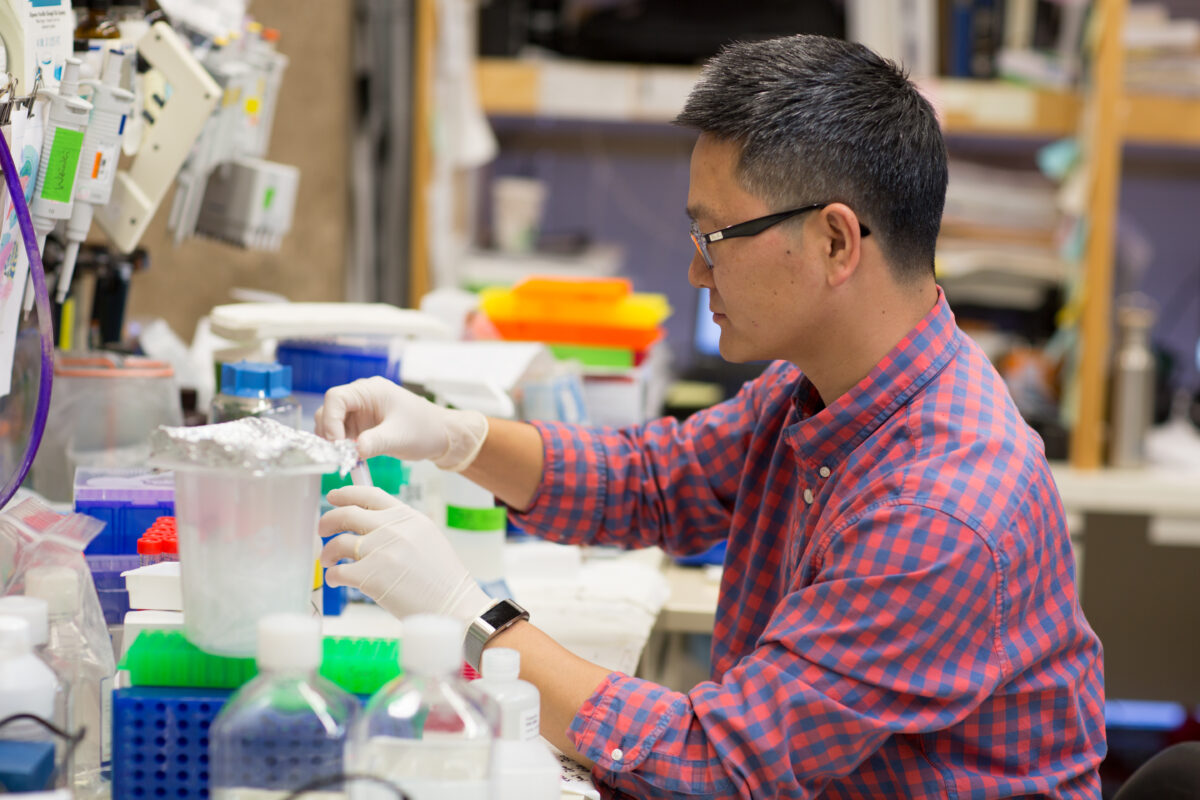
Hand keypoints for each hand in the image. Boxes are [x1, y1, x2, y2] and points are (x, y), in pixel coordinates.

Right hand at [314, 376, 488, 470]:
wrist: (440, 436)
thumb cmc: (424, 429)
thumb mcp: (399, 437)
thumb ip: (375, 442)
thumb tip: (354, 452)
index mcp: (371, 390)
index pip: (336, 397)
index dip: (330, 419)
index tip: (336, 443)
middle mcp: (361, 398)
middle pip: (329, 410)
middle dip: (329, 432)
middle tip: (337, 455)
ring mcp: (360, 412)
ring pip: (332, 424)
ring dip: (333, 441)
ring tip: (344, 459)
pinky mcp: (362, 426)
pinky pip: (342, 434)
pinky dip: (341, 447)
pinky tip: (350, 459)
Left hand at [319, 485, 491, 624]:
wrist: (453, 604)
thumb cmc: (442, 578)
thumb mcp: (427, 537)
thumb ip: (401, 526)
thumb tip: (371, 524)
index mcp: (407, 516)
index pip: (369, 494)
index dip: (346, 493)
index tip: (333, 497)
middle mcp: (393, 528)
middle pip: (346, 513)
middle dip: (327, 521)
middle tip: (322, 529)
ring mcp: (381, 551)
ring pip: (337, 542)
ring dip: (327, 551)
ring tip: (328, 561)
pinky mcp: (370, 576)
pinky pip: (338, 571)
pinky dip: (332, 575)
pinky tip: (335, 580)